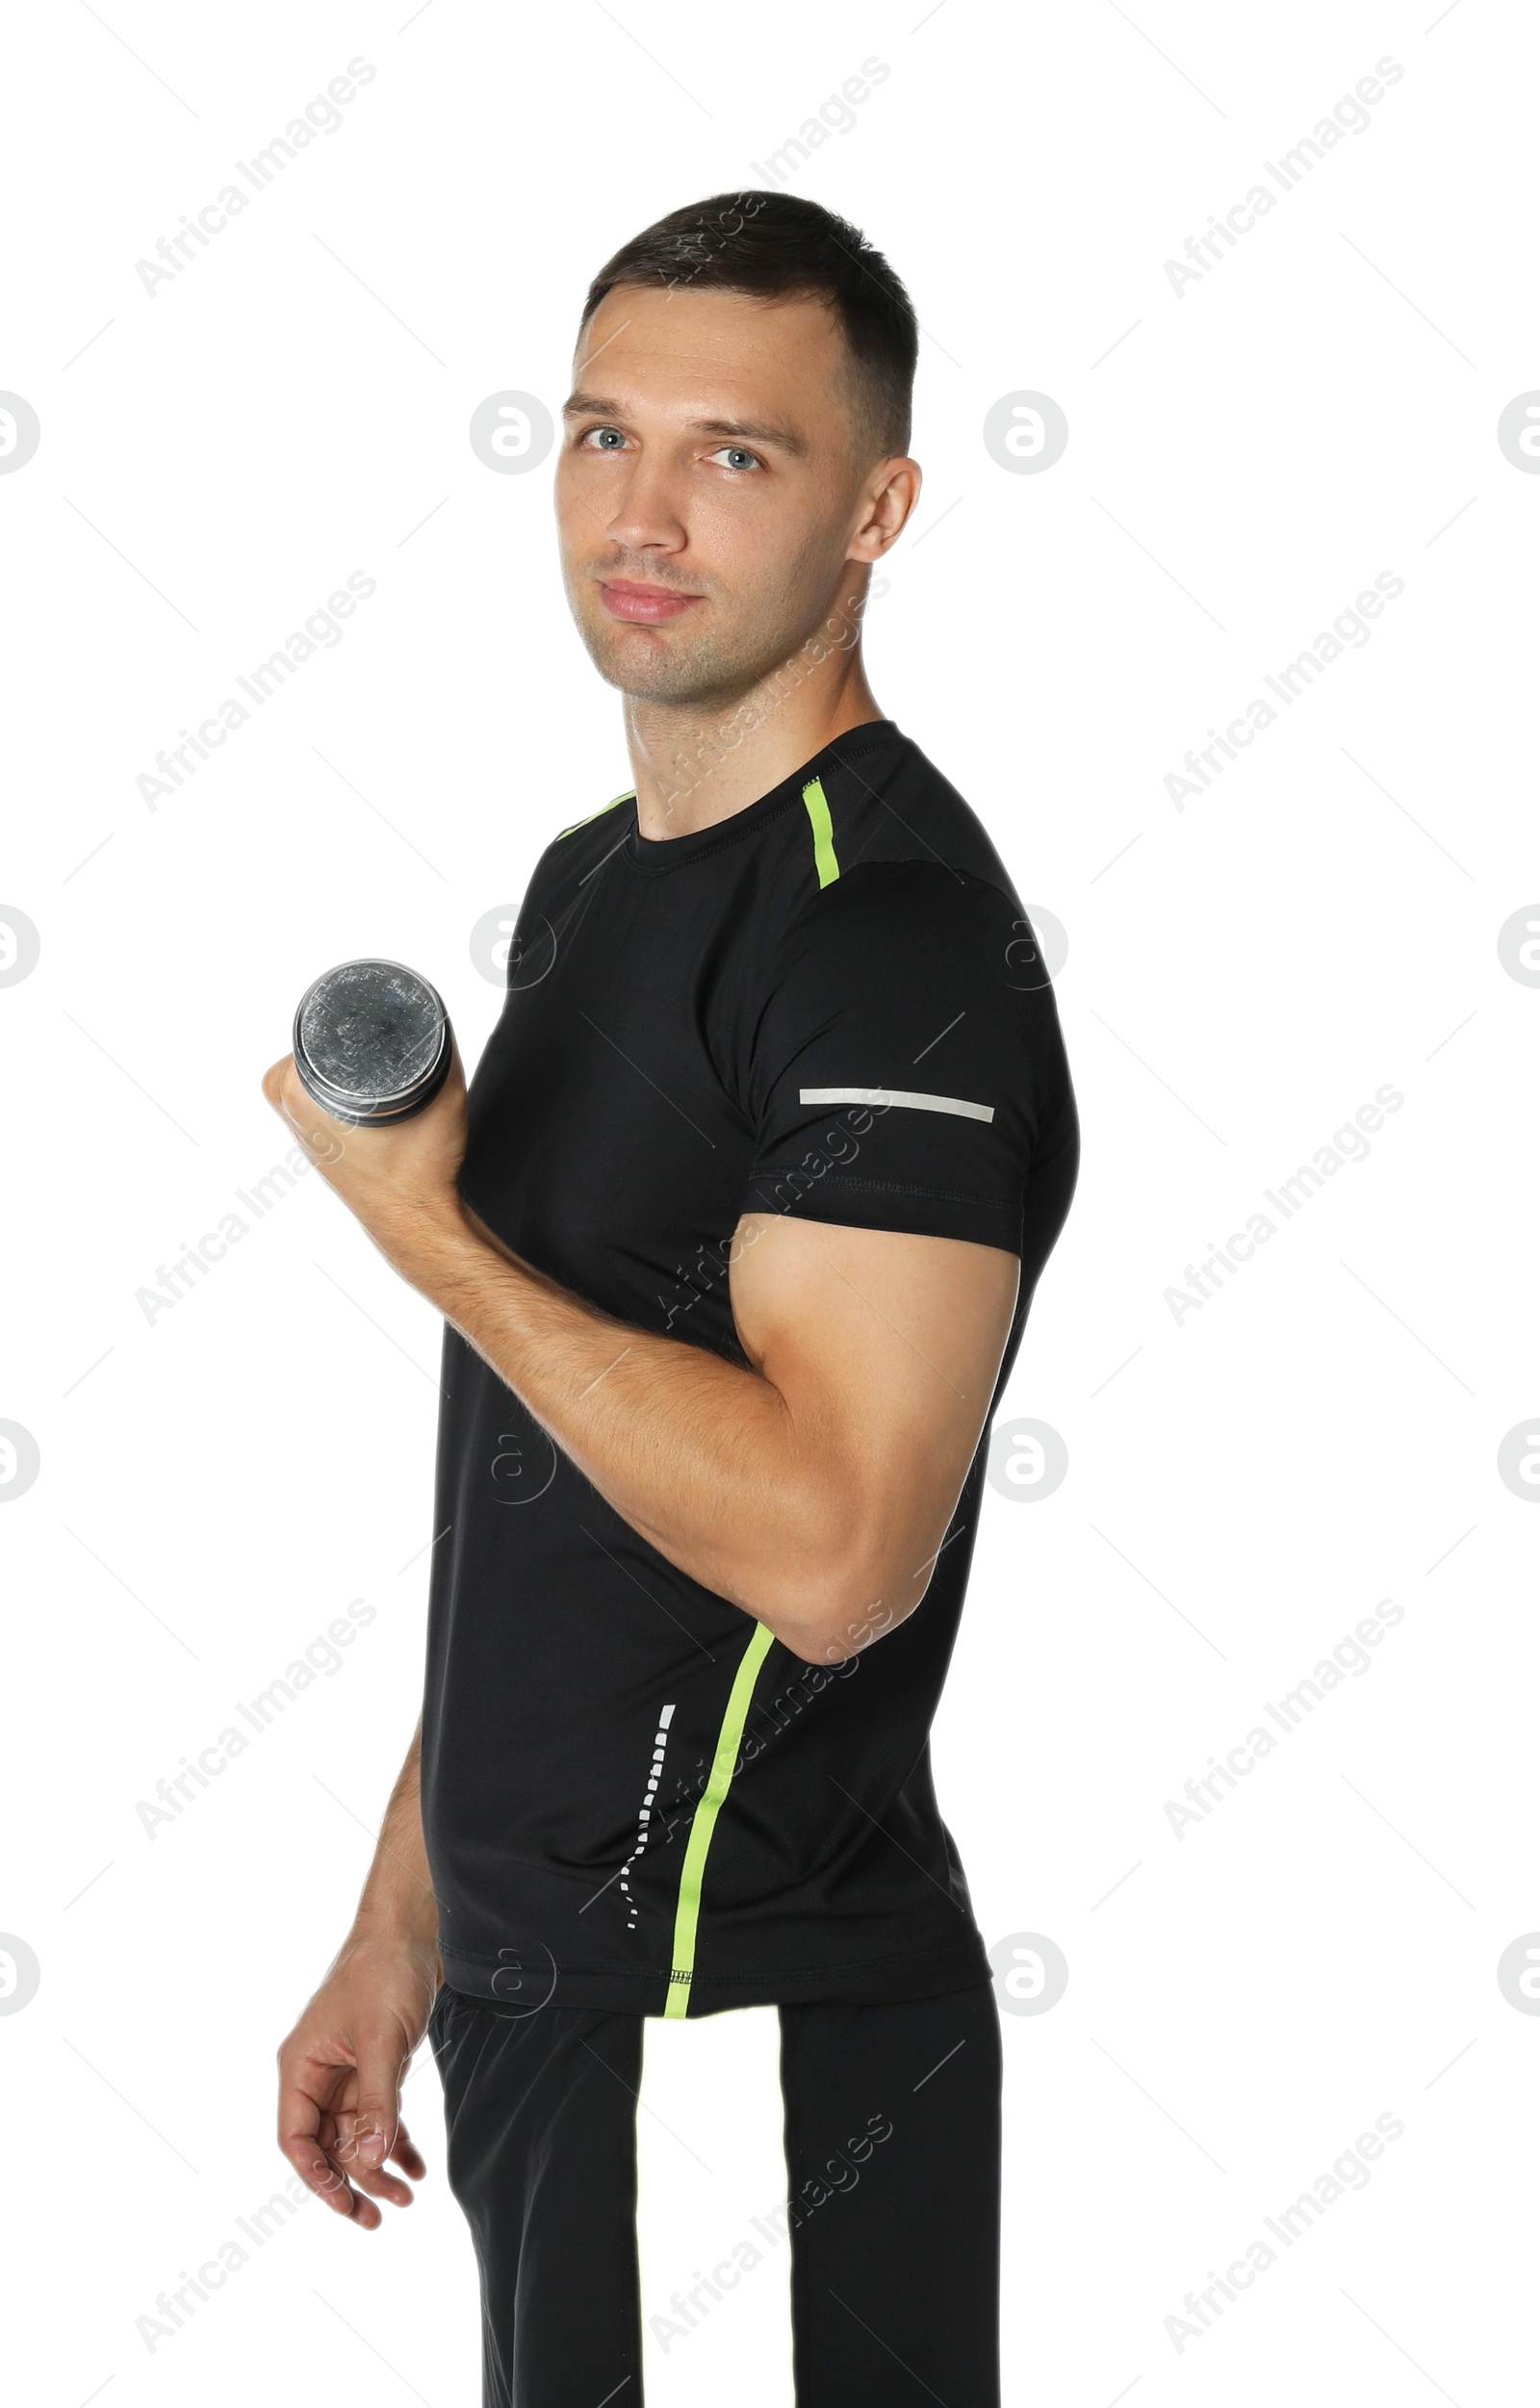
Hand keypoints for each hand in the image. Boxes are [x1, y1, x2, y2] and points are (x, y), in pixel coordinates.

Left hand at [261, 1040, 468, 1261]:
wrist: (419, 1221)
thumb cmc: (420, 1167)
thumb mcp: (442, 1092)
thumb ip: (442, 1048)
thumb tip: (435, 1016)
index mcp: (305, 1102)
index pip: (296, 1047)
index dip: (323, 1028)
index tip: (347, 1025)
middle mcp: (297, 1124)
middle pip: (289, 1069)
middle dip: (322, 1054)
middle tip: (354, 1050)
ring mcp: (308, 1146)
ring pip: (299, 1096)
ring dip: (325, 1081)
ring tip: (361, 1075)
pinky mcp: (325, 1159)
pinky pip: (314, 1118)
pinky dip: (332, 1106)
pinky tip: (364, 1107)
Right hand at [276, 1932, 438, 2228]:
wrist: (410, 1931)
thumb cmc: (383, 1974)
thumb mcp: (380, 2043)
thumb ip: (376, 2104)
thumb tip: (370, 2160)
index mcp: (300, 2067)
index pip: (296, 2139)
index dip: (317, 2177)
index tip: (346, 2204)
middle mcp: (317, 2074)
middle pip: (325, 2145)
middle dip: (352, 2181)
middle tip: (377, 2218)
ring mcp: (346, 2072)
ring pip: (355, 2135)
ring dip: (378, 2165)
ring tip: (407, 2197)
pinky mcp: (374, 2066)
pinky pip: (378, 2116)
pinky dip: (396, 2140)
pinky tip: (417, 2165)